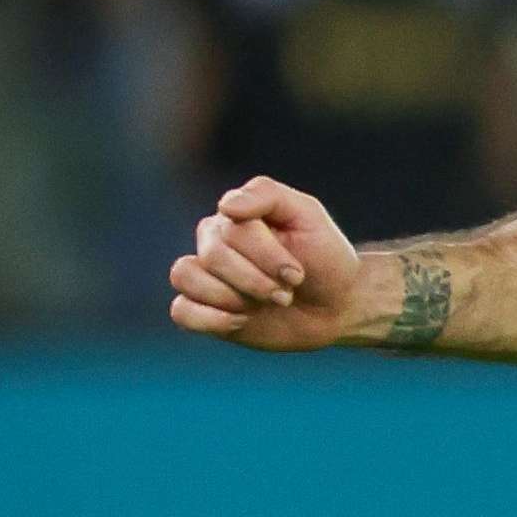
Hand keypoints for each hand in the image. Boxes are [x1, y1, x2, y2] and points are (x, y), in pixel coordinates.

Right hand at [166, 178, 371, 349]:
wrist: (335, 306)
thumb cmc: (324, 258)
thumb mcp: (308, 216)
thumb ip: (267, 195)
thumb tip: (224, 206)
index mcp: (234, 217)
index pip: (232, 231)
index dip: (266, 256)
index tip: (298, 274)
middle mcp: (213, 242)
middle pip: (212, 256)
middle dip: (256, 281)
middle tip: (287, 293)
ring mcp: (204, 276)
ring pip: (185, 277)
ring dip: (232, 298)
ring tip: (266, 304)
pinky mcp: (201, 309)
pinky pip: (181, 311)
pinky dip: (211, 319)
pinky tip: (242, 321)